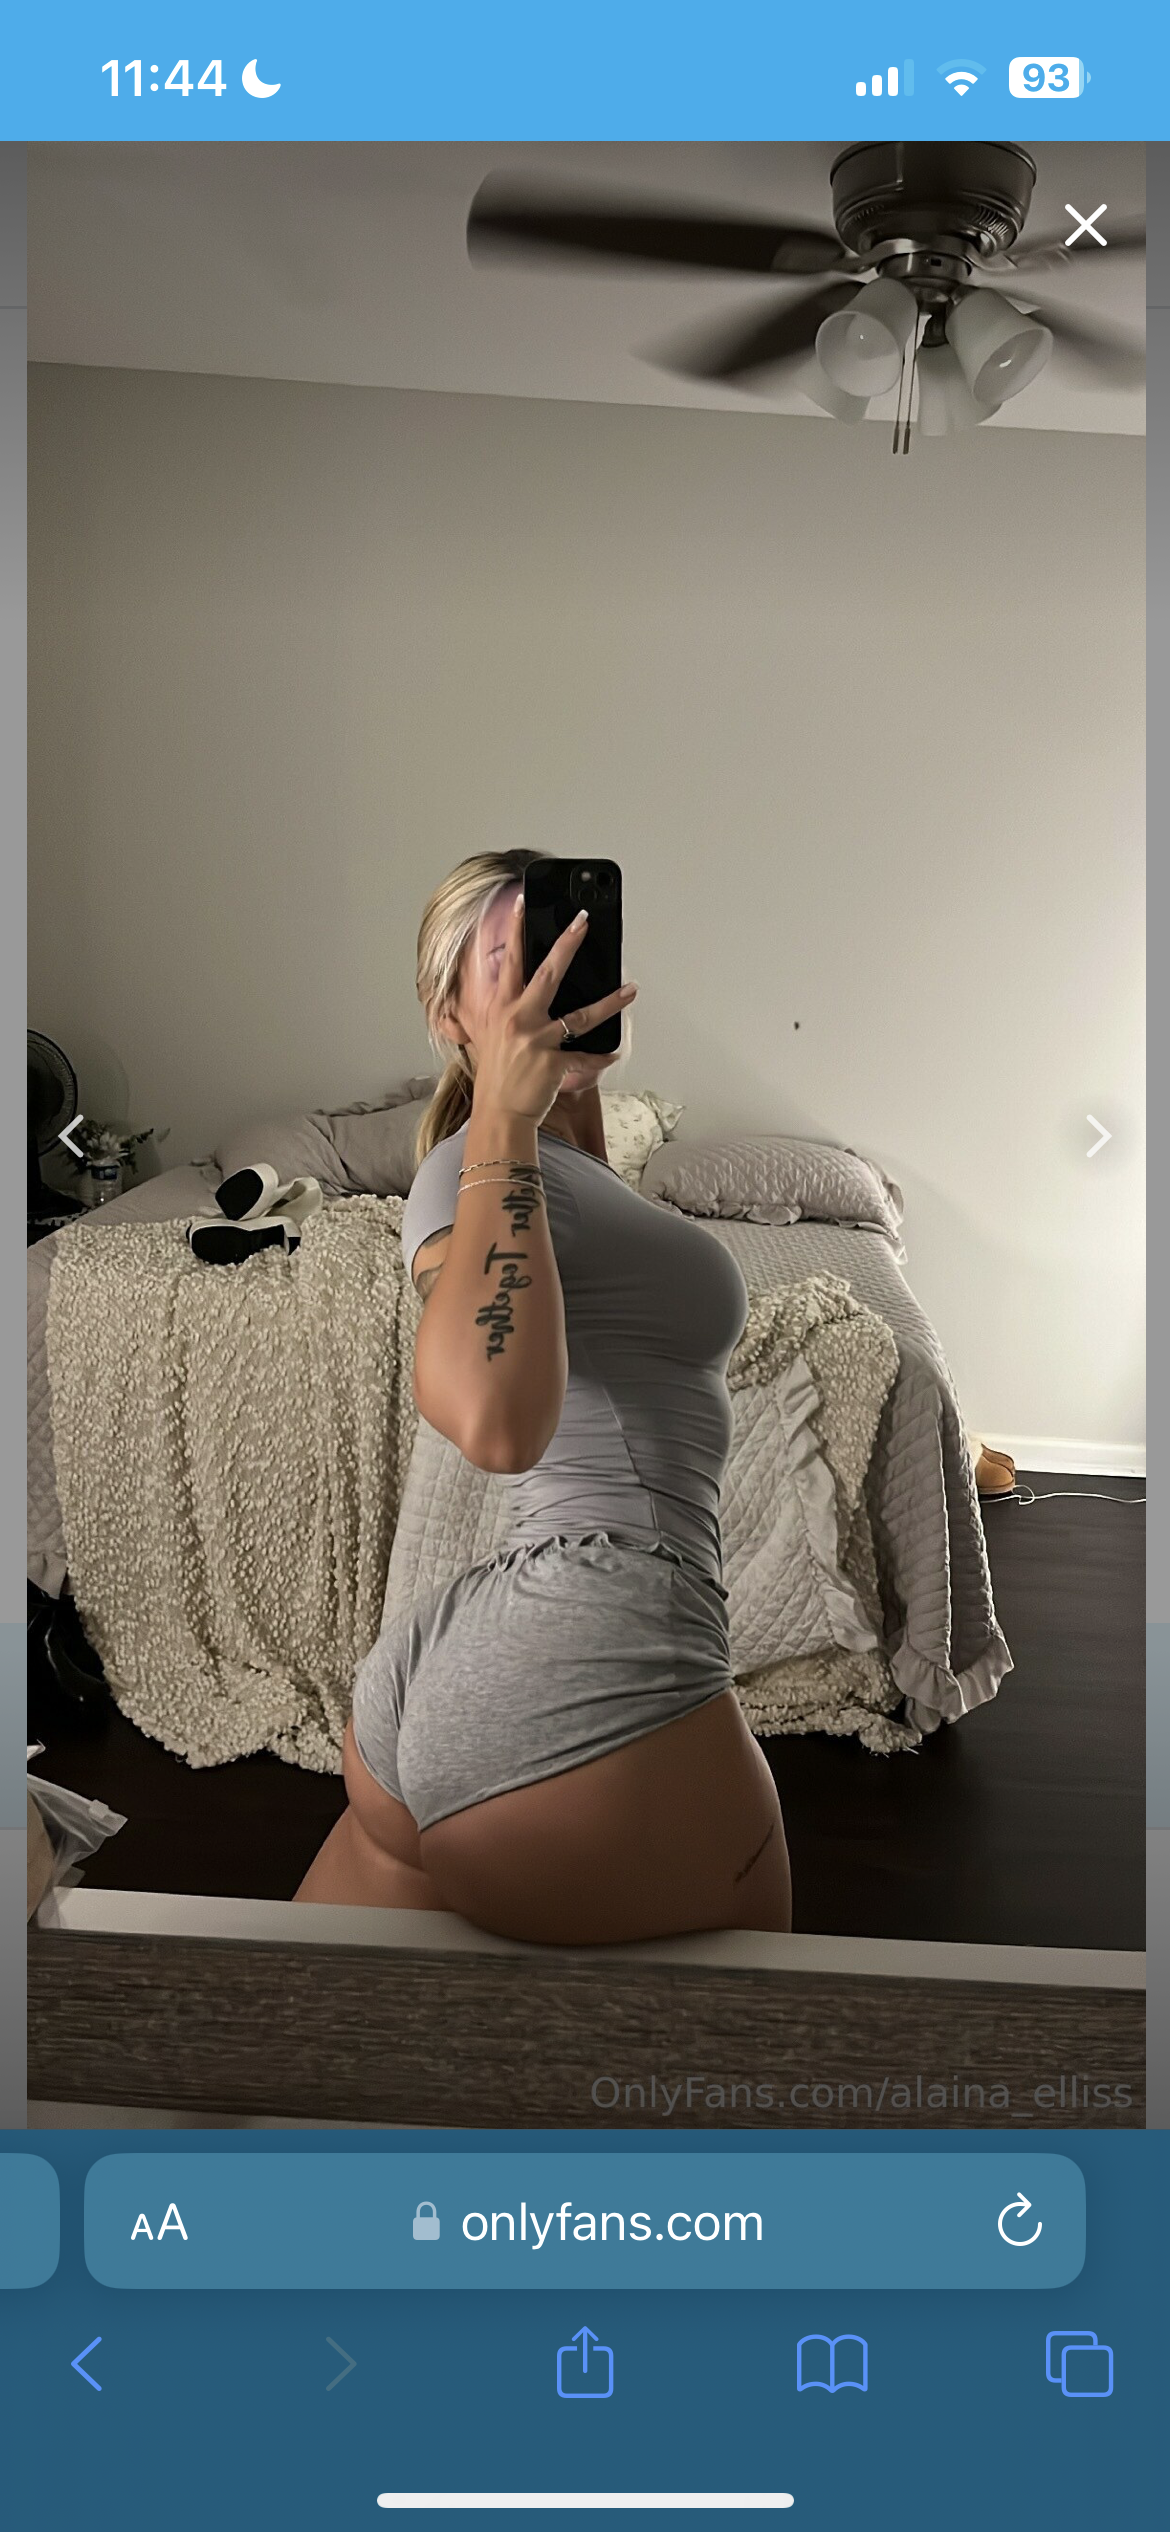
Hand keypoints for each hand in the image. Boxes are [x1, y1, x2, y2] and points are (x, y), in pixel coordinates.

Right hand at [471, 897, 636, 1127]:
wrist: (498, 1114)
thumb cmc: (497, 1077)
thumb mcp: (493, 1035)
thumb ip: (507, 1010)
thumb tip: (522, 991)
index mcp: (501, 1008)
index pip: (509, 961)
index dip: (515, 929)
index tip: (523, 903)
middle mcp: (518, 1018)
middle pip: (547, 972)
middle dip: (567, 943)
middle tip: (584, 921)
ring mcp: (536, 1040)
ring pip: (581, 1014)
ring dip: (610, 1002)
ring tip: (629, 989)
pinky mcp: (553, 1063)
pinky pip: (586, 1055)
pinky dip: (602, 1056)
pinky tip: (613, 1051)